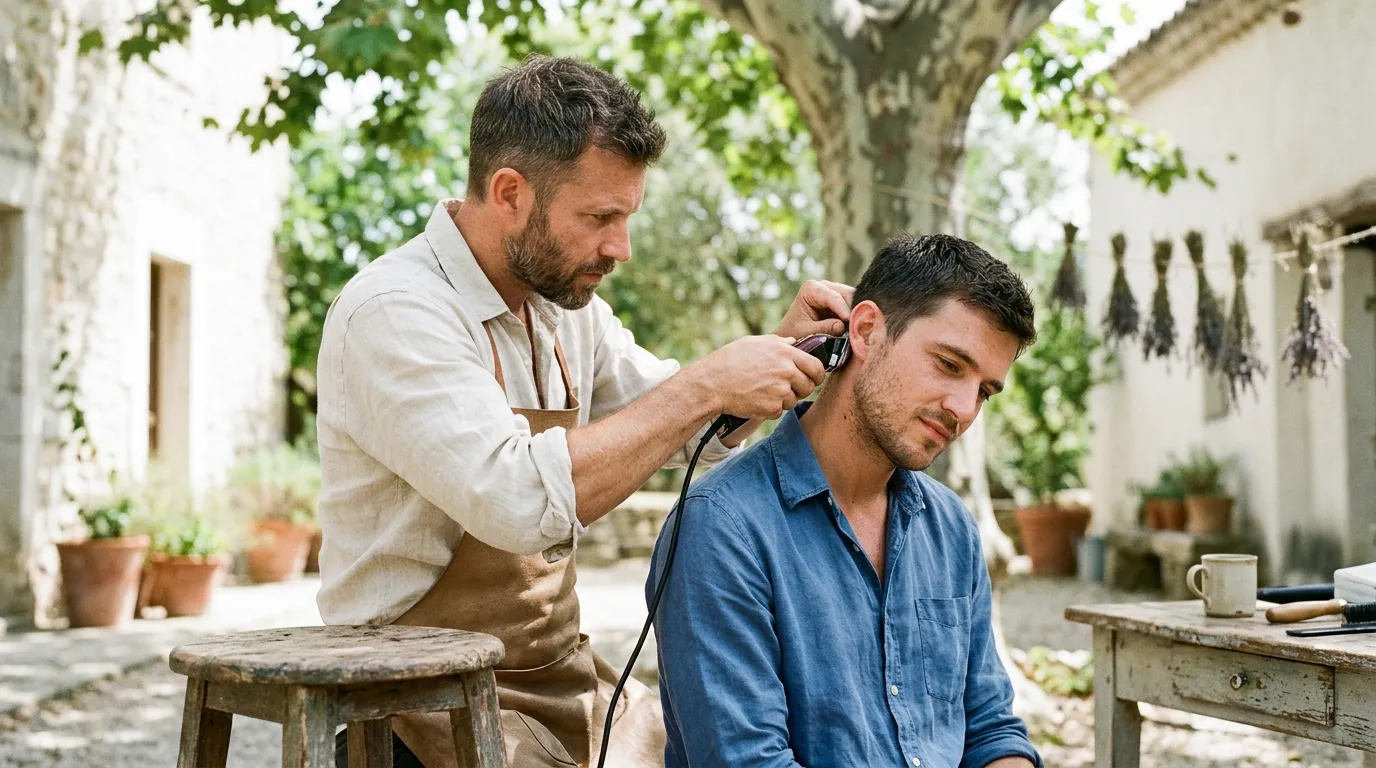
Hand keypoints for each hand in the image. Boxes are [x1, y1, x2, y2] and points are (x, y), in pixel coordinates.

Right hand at [696, 336, 827, 420]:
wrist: (712, 383)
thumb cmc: (730, 360)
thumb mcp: (755, 342)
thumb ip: (779, 343)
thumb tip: (794, 342)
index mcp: (785, 353)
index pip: (816, 367)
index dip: (816, 374)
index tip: (811, 377)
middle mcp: (786, 372)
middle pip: (809, 386)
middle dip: (800, 388)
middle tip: (785, 387)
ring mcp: (780, 391)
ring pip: (794, 400)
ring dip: (783, 399)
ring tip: (764, 390)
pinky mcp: (772, 408)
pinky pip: (779, 411)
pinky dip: (770, 408)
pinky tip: (756, 399)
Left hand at [773, 279, 853, 339]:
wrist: (793, 334)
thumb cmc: (795, 332)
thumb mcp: (806, 332)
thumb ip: (823, 328)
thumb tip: (842, 326)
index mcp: (811, 288)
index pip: (832, 296)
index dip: (842, 308)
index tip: (849, 320)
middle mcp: (825, 285)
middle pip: (847, 294)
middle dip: (853, 309)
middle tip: (859, 326)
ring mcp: (835, 291)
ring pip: (855, 299)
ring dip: (858, 312)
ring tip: (861, 328)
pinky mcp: (843, 301)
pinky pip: (856, 306)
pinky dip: (859, 315)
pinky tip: (861, 326)